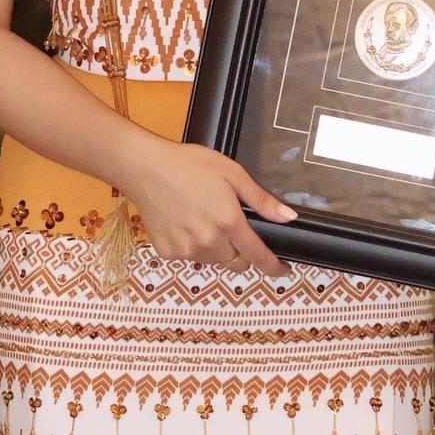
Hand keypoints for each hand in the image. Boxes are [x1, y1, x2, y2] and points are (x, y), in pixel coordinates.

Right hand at [116, 136, 297, 276]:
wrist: (146, 168)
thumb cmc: (189, 165)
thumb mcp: (232, 174)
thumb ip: (261, 200)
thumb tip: (288, 217)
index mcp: (229, 223)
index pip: (258, 256)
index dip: (274, 267)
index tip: (282, 270)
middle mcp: (209, 242)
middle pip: (236, 261)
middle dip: (239, 249)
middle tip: (228, 224)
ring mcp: (187, 250)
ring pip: (213, 260)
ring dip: (216, 248)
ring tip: (203, 217)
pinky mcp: (168, 252)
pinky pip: (189, 256)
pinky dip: (192, 245)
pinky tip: (184, 222)